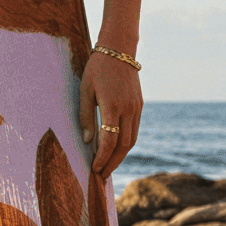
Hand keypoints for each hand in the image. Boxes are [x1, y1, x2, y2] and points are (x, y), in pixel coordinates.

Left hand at [81, 50, 141, 176]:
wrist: (119, 50)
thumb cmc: (97, 68)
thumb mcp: (85, 90)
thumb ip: (86, 116)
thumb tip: (87, 141)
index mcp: (113, 106)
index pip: (109, 141)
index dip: (102, 158)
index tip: (94, 169)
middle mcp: (129, 109)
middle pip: (124, 145)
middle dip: (112, 163)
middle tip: (101, 175)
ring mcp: (137, 108)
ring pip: (132, 140)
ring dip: (120, 156)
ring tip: (108, 166)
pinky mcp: (140, 105)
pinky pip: (135, 130)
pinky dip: (126, 143)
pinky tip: (115, 149)